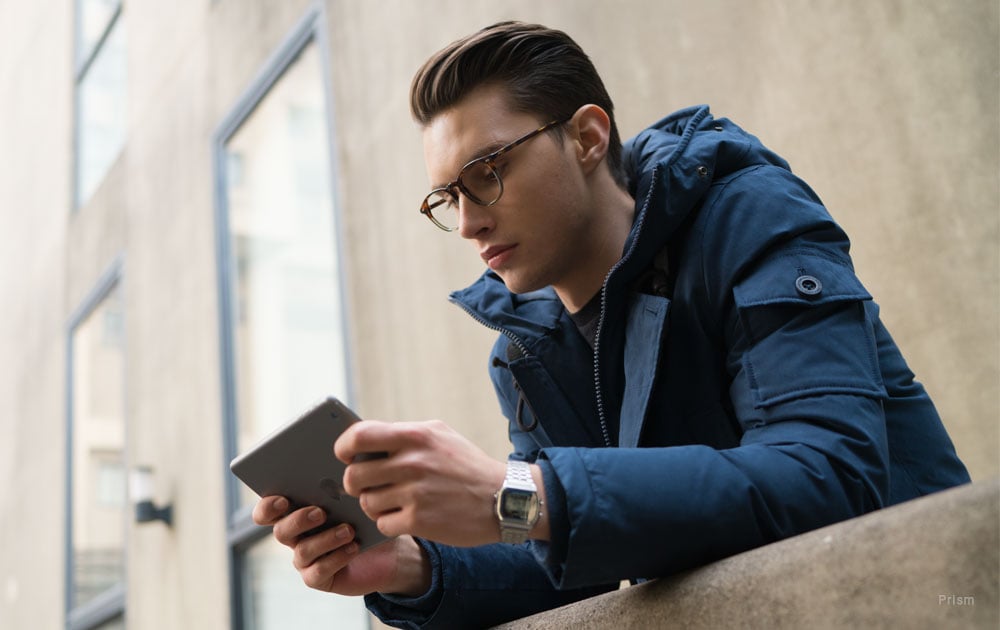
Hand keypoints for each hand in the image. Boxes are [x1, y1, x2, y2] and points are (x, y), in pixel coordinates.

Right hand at [252, 496, 430, 596]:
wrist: (389, 550)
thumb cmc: (367, 515)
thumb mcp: (356, 496)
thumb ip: (339, 481)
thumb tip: (336, 464)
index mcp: (295, 511)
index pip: (267, 511)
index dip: (267, 507)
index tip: (283, 499)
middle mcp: (295, 536)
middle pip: (281, 531)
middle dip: (298, 520)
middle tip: (320, 512)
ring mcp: (305, 559)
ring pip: (303, 551)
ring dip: (326, 539)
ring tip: (349, 530)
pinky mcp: (319, 578)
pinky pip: (319, 571)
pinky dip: (337, 558)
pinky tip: (354, 547)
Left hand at [335, 420, 507, 546]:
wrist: (503, 499)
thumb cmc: (466, 466)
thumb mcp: (439, 435)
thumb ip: (403, 435)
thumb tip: (362, 442)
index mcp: (415, 436)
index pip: (359, 436)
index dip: (343, 448)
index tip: (345, 456)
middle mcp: (413, 462)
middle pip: (354, 475)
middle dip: (356, 484)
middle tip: (367, 487)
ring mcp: (415, 493)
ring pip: (366, 503)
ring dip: (374, 506)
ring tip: (392, 502)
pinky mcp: (419, 521)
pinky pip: (382, 524)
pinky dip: (390, 523)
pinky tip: (406, 517)